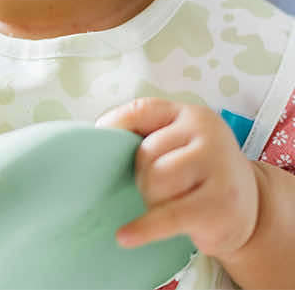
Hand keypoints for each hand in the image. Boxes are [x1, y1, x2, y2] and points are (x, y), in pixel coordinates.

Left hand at [97, 98, 260, 256]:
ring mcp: (219, 169)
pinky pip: (169, 216)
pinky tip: (126, 237)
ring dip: (153, 199)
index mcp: (193, 116)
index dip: (115, 126)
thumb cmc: (200, 176)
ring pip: (156, 180)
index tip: (97, 143)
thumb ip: (147, 136)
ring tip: (173, 204)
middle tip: (162, 190)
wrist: (251, 209)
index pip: (141, 111)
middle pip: (145, 154)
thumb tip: (97, 142)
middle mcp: (209, 135)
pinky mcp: (219, 205)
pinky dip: (144, 228)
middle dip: (142, 177)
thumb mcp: (181, 146)